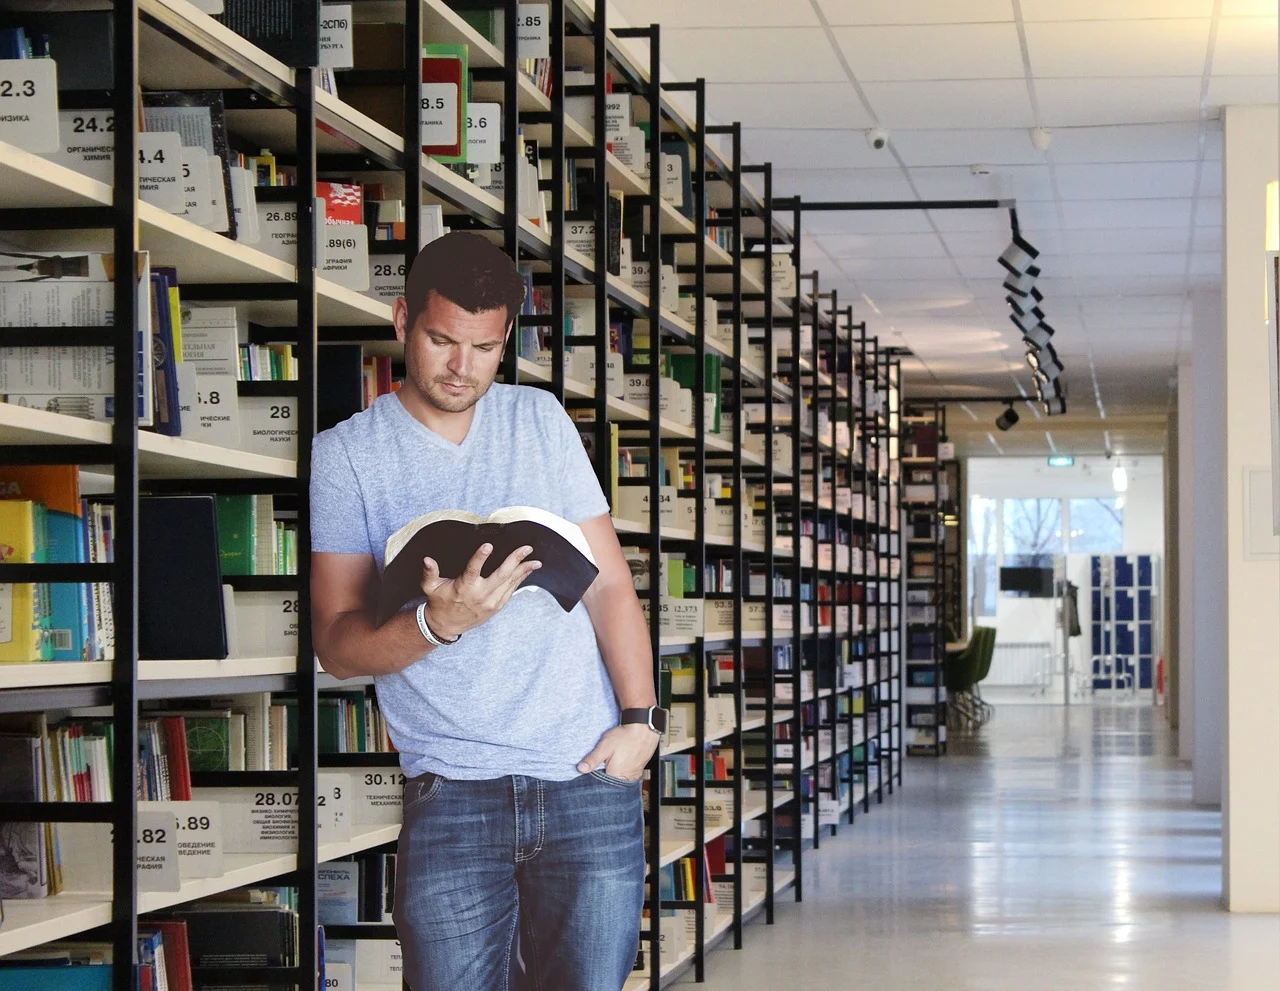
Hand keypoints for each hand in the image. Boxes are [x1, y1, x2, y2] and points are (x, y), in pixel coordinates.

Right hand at [419, 542, 540, 639]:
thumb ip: (429, 573)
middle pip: (500, 575)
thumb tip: (427, 559)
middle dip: (515, 560)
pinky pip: (511, 591)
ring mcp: (490, 602)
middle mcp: (479, 595)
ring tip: (535, 561)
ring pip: (510, 583)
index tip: (488, 545)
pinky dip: (519, 581)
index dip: (480, 557)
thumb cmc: (439, 602)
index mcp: (464, 587)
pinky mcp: (496, 607)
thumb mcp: (430, 587)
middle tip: (526, 548)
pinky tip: (527, 571)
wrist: (446, 626)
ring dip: (523, 571)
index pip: (473, 570)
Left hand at [577, 723, 658, 779]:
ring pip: (620, 777)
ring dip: (615, 771)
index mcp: (617, 776)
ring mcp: (634, 774)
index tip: (595, 768)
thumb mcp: (605, 746)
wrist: (644, 728)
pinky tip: (622, 758)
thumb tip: (581, 769)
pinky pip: (628, 773)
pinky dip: (623, 768)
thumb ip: (593, 759)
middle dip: (606, 773)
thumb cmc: (625, 736)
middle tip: (607, 760)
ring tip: (615, 758)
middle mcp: (627, 778)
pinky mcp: (639, 769)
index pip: (602, 784)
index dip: (596, 776)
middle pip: (611, 781)